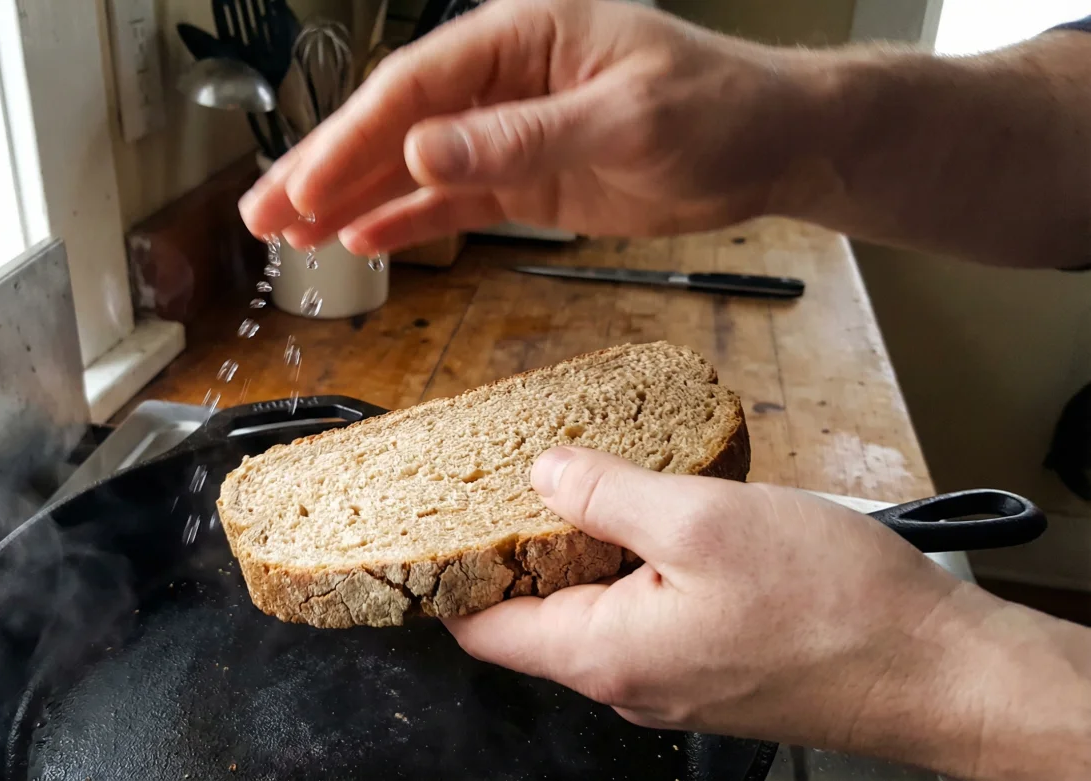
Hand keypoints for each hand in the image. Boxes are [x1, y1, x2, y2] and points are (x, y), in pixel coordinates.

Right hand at [239, 0, 817, 253]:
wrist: (770, 146)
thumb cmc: (716, 105)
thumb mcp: (625, 118)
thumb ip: (524, 138)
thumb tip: (427, 153)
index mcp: (520, 37)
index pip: (414, 85)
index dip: (350, 136)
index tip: (304, 182)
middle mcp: (501, 80)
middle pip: (394, 123)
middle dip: (326, 168)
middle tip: (263, 213)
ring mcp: (507, 133)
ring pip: (411, 167)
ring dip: (350, 200)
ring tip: (290, 236)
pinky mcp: (524, 180)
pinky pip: (450, 202)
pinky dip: (405, 222)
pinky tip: (360, 241)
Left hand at [442, 446, 1090, 780]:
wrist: (937, 669)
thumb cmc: (832, 609)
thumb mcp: (701, 520)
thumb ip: (607, 493)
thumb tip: (545, 472)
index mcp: (603, 654)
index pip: (481, 630)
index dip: (448, 574)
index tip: (434, 523)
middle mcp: (627, 681)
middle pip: (533, 617)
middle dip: (517, 550)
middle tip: (515, 479)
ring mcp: (671, 679)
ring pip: (593, 611)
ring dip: (584, 552)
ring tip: (589, 486)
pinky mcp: (713, 666)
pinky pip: (646, 616)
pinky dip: (635, 568)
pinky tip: (661, 521)